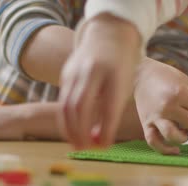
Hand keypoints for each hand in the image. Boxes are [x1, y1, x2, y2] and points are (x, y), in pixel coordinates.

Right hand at [59, 14, 140, 149]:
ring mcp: (76, 71)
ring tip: (76, 145)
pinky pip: (63, 100)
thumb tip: (98, 141)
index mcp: (115, 75)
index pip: (109, 107)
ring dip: (69, 129)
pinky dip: (67, 119)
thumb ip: (112, 111)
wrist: (109, 35)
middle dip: (80, 132)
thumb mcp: (124, 86)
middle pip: (81, 106)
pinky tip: (72, 130)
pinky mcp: (66, 74)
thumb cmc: (121, 68)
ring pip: (66, 105)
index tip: (104, 147)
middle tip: (84, 150)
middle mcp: (93, 72)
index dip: (106, 130)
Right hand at [134, 58, 187, 154]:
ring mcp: (155, 116)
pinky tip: (175, 150)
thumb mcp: (186, 84)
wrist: (142, 76)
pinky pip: (154, 142)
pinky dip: (165, 150)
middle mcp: (167, 106)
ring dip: (183, 138)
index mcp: (180, 93)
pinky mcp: (146, 124)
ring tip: (185, 134)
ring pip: (172, 135)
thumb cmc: (167, 79)